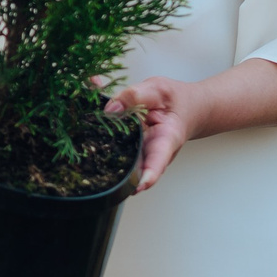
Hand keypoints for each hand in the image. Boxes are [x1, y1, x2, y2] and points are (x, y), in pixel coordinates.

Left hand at [102, 76, 206, 191]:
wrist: (185, 107)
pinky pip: (118, 156)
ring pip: (125, 166)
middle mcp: (154, 153)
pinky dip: (105, 152)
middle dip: (122, 178)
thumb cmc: (175, 100)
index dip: (148, 177)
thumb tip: (110, 110)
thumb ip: (134, 96)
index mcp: (167, 139)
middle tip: (105, 178)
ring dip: (111, 166)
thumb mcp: (157, 90)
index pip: (158, 162)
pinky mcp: (133, 152)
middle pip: (137, 171)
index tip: (137, 186)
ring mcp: (143, 156)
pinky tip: (92, 149)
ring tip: (94, 164)